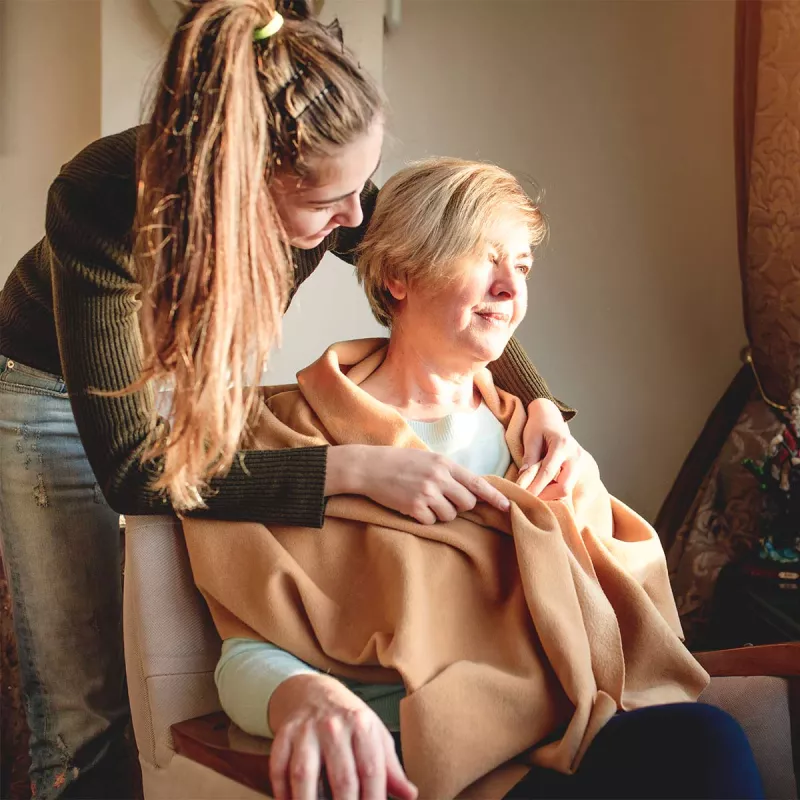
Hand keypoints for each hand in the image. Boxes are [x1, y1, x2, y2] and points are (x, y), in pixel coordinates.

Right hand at [268, 674, 416, 799]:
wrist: (313, 692)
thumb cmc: (350, 721)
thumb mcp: (374, 735)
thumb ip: (390, 768)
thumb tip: (411, 795)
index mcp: (362, 725)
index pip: (371, 770)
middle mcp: (334, 726)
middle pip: (342, 778)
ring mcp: (306, 730)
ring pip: (305, 774)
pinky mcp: (284, 734)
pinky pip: (279, 768)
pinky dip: (282, 792)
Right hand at [325, 445, 509, 523]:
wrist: (368, 467)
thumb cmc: (398, 462)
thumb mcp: (427, 459)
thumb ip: (448, 472)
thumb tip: (470, 489)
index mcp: (444, 463)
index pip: (477, 483)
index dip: (494, 497)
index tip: (507, 507)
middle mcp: (439, 477)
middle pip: (467, 503)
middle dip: (459, 507)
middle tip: (443, 501)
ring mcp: (426, 493)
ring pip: (449, 515)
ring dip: (440, 513)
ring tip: (423, 501)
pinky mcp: (414, 507)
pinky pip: (431, 522)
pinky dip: (424, 518)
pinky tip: (411, 507)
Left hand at [516, 398, 582, 497]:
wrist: (551, 417)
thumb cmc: (539, 426)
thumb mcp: (531, 438)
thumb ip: (529, 458)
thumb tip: (523, 480)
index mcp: (563, 445)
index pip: (548, 473)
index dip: (534, 488)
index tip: (523, 496)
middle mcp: (575, 456)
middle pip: (563, 487)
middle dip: (546, 497)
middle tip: (529, 499)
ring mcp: (580, 463)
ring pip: (567, 491)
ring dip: (551, 497)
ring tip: (535, 496)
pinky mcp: (579, 469)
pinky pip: (569, 488)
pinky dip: (556, 494)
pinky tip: (544, 493)